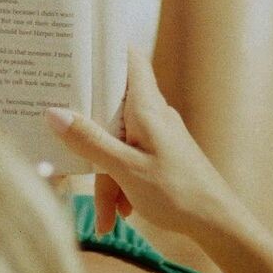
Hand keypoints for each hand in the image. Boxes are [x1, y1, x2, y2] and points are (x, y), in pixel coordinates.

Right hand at [47, 47, 246, 237]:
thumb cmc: (178, 192)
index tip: (77, 48)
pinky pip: (128, 159)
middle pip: (110, 109)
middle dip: (89, 140)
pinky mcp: (160, 155)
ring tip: (106, 215)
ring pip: (116, 142)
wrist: (219, 224)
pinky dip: (120, 183)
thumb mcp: (126, 169)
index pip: (129, 59)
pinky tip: (120, 212)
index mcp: (146, 106)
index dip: (106, 48)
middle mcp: (152, 114)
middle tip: (65, 155)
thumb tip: (53, 113)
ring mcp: (157, 135)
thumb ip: (90, 141)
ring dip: (107, 178)